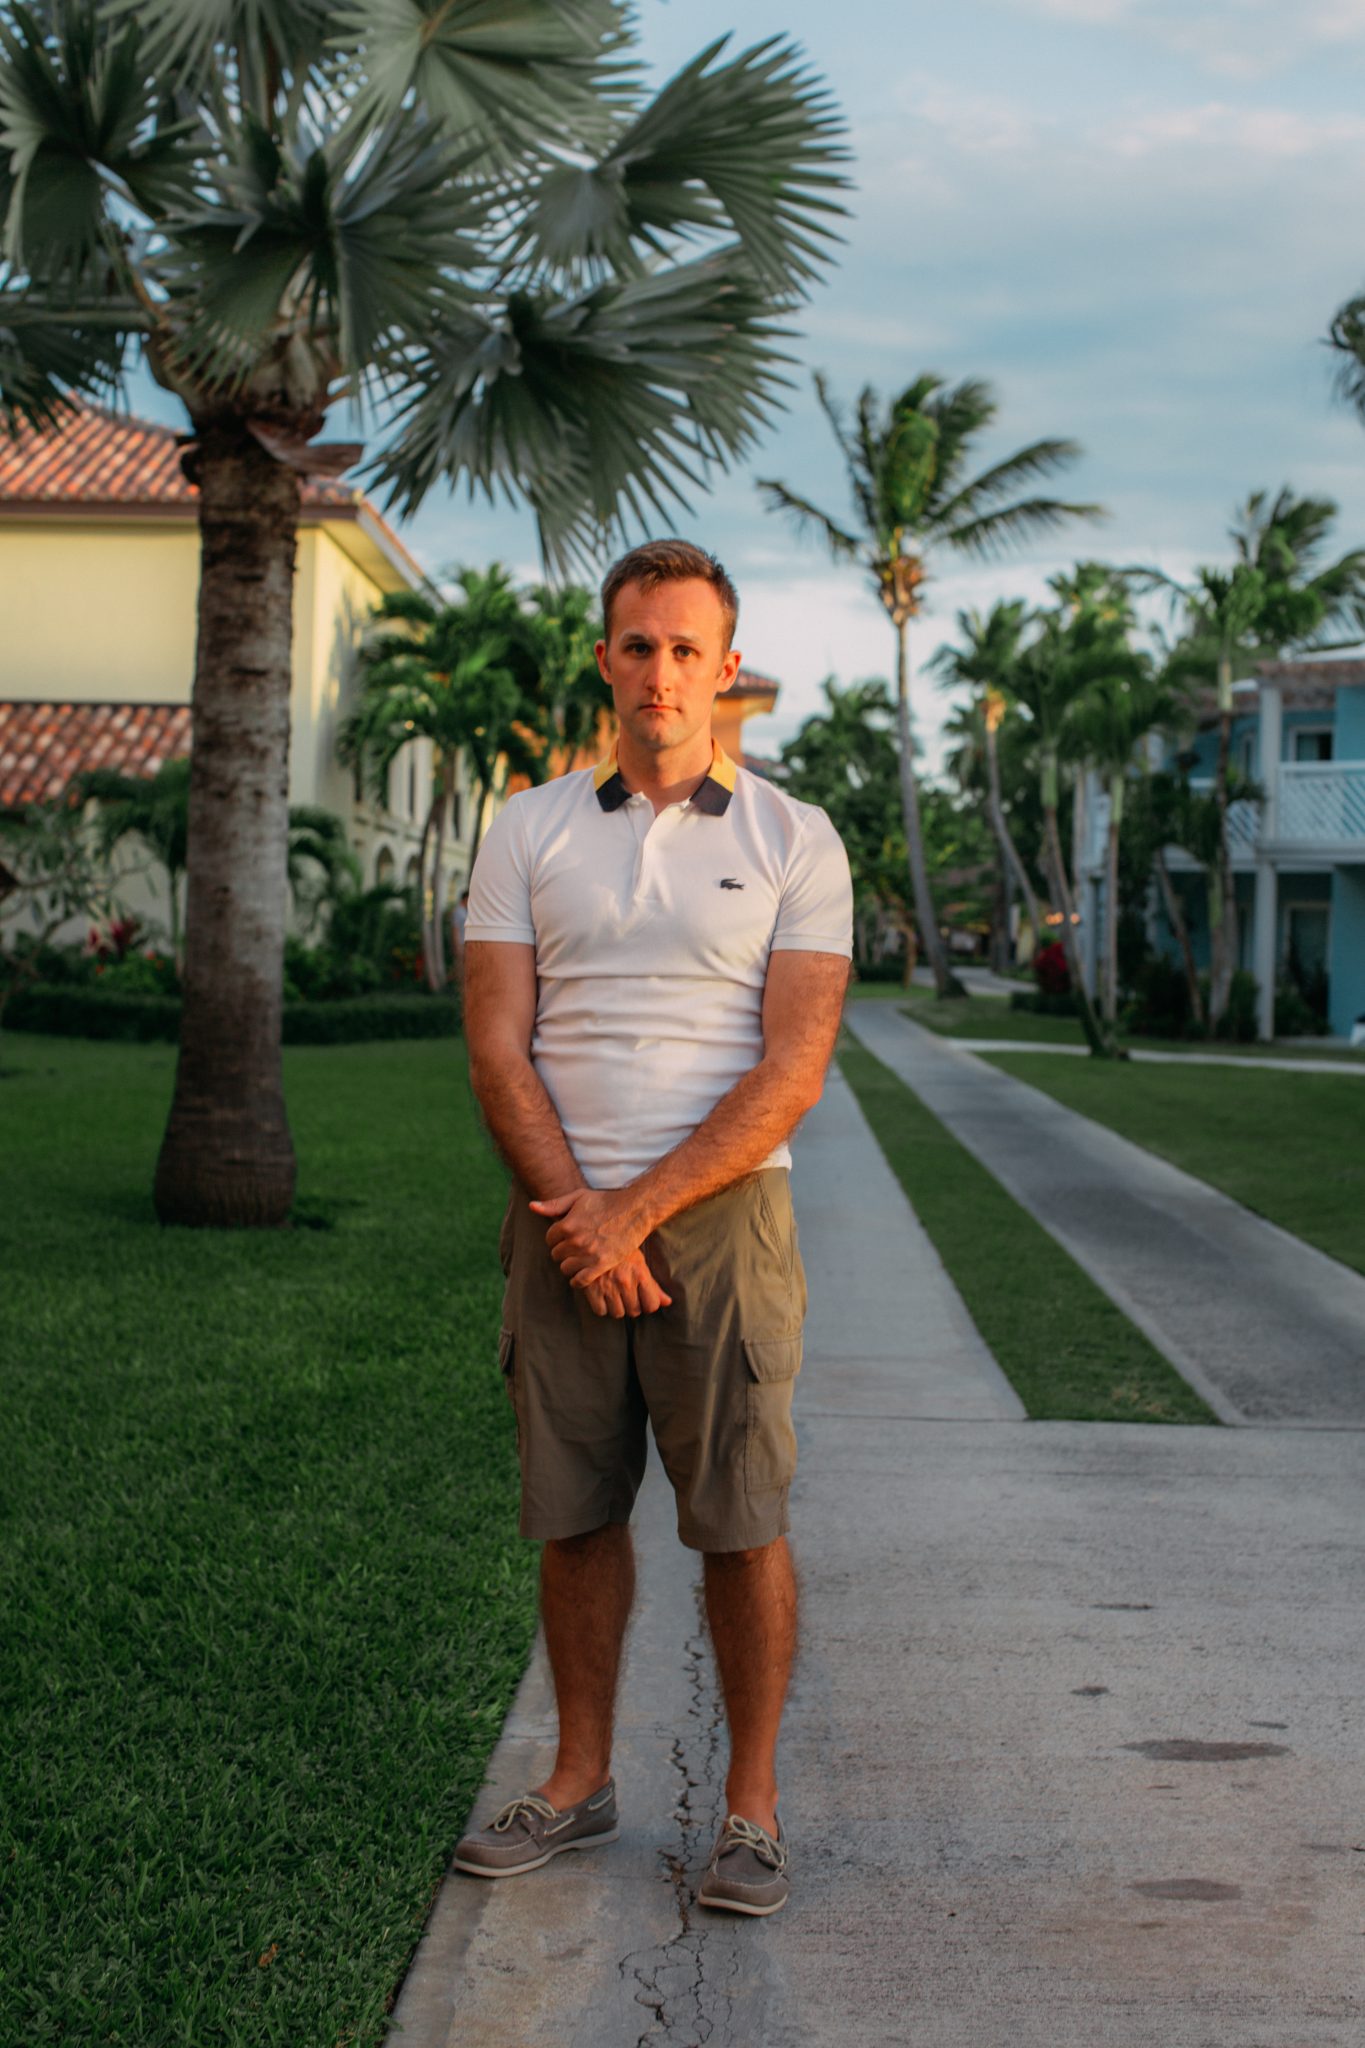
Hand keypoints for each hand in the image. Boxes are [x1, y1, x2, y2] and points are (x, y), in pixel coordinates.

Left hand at [529, 1187, 649, 1289]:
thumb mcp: (579, 1197)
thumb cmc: (606, 1201)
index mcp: (567, 1224)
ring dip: (569, 1266)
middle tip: (573, 1249)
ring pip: (565, 1268)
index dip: (556, 1238)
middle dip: (562, 1252)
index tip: (565, 1238)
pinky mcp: (601, 1264)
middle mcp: (575, 1240)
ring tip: (577, 1260)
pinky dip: (577, 1281)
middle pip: (556, 1254)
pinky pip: (580, 1280)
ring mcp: (588, 1254)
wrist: (635, 1210)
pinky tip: (580, 1277)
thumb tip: (531, 1207)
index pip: (550, 1239)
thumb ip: (554, 1204)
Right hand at [581, 1248, 672, 1319]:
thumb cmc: (620, 1251)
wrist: (594, 1237)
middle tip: (626, 1295)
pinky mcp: (591, 1288)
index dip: (648, 1304)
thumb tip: (668, 1302)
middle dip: (632, 1305)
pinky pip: (600, 1311)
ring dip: (616, 1307)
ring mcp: (607, 1285)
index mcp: (640, 1273)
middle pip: (634, 1311)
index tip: (642, 1299)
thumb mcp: (639, 1263)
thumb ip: (653, 1285)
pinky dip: (601, 1306)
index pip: (651, 1305)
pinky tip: (601, 1295)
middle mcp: (625, 1281)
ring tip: (614, 1294)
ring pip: (618, 1313)